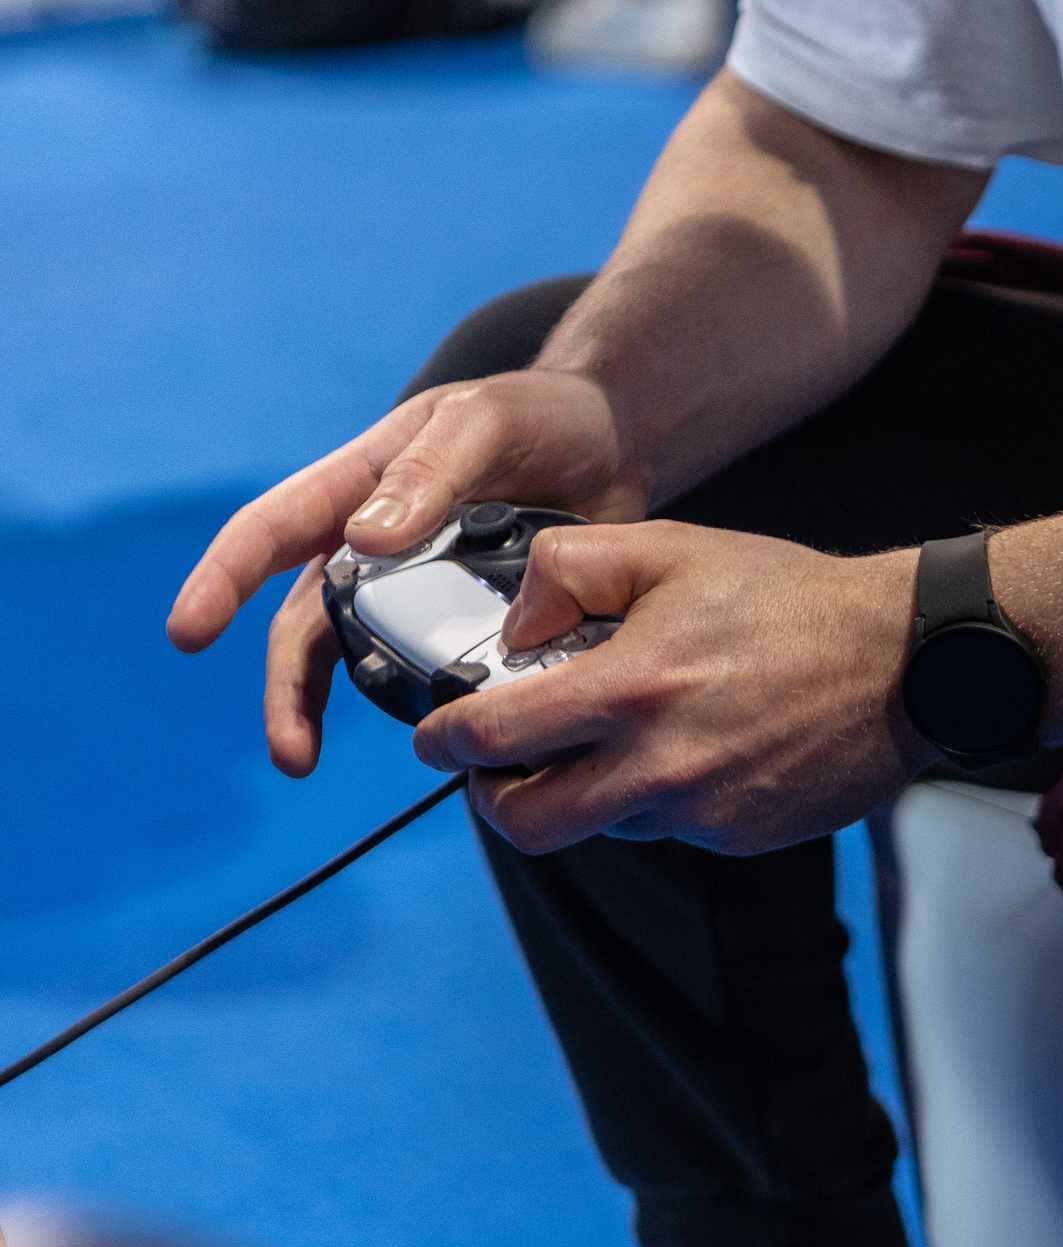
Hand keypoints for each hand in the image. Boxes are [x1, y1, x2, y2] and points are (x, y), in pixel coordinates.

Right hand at [165, 369, 647, 775]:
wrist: (615, 441)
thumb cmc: (538, 413)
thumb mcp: (484, 423)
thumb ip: (429, 472)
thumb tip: (362, 539)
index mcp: (359, 487)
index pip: (272, 530)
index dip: (223, 578)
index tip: (189, 632)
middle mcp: (373, 545)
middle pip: (306, 621)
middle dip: (286, 687)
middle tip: (290, 750)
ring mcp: (418, 587)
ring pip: (358, 655)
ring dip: (331, 708)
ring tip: (308, 760)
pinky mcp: (469, 619)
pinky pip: (433, 666)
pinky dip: (423, 701)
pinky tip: (438, 740)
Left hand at [411, 522, 930, 854]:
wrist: (906, 661)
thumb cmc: (791, 599)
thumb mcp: (669, 548)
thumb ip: (569, 573)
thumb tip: (515, 628)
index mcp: (630, 691)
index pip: (492, 739)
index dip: (444, 741)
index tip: (435, 737)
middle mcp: (660, 767)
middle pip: (529, 824)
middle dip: (495, 799)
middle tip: (499, 768)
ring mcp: (705, 813)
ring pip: (601, 827)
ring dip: (586, 793)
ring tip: (616, 740)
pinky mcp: (742, 836)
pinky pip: (670, 830)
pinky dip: (658, 798)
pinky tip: (693, 747)